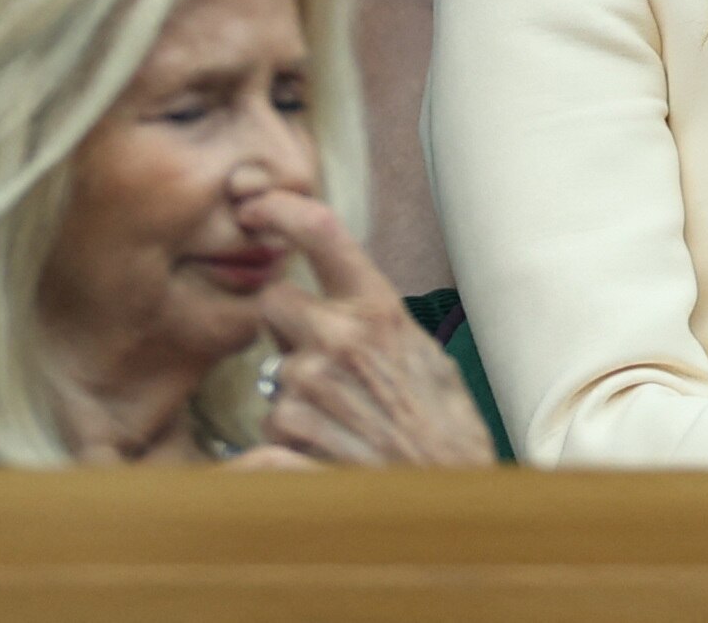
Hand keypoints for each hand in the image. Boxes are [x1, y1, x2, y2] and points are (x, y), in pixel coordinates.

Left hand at [230, 187, 492, 467]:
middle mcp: (339, 340)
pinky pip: (264, 433)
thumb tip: (343, 300)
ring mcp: (313, 391)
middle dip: (287, 330)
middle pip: (272, 304)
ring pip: (272, 378)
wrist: (453, 502)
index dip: (280, 208)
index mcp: (378, 310)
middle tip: (322, 367)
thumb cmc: (447, 432)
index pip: (321, 232)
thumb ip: (378, 321)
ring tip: (342, 427)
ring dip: (296, 401)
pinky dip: (285, 450)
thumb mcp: (428, 357)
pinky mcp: (293, 441)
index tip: (255, 205)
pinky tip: (321, 459)